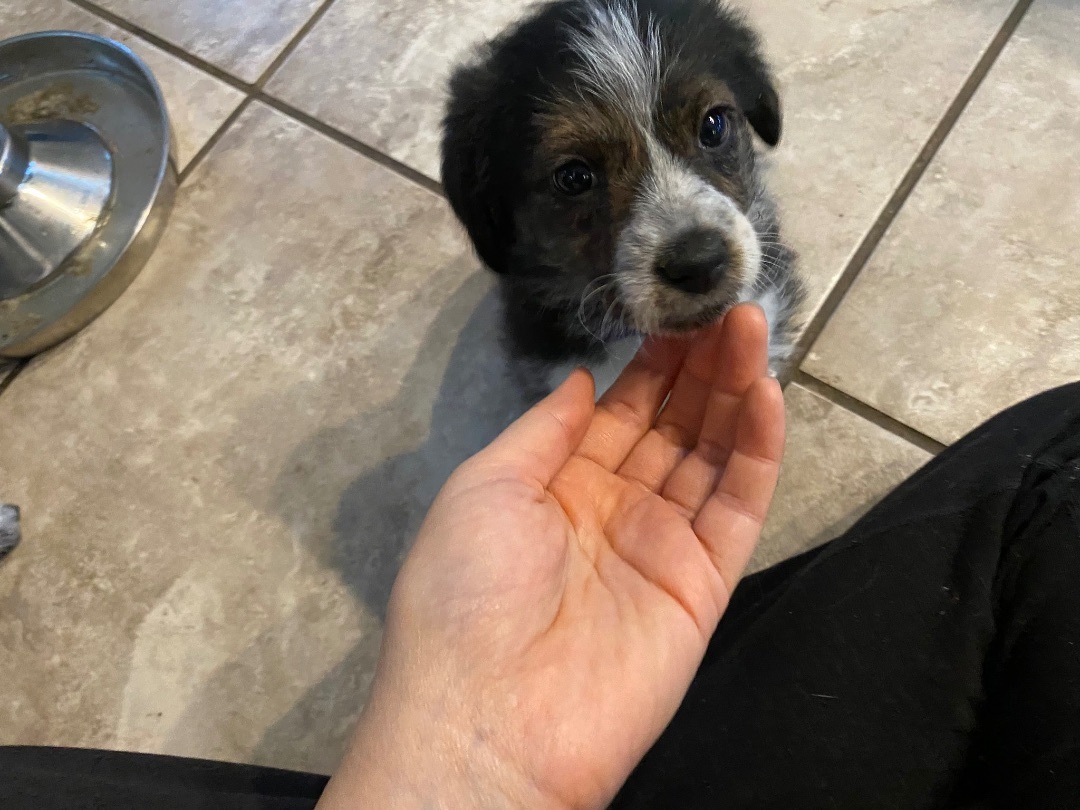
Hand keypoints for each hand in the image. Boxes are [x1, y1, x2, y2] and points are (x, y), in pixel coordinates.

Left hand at [318, 304, 785, 809]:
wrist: (490, 716)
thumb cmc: (467, 590)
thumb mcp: (484, 487)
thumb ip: (544, 432)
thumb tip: (585, 381)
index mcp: (558, 486)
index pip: (621, 410)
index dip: (651, 361)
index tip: (678, 310)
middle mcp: (615, 508)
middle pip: (673, 424)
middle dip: (701, 364)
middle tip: (728, 306)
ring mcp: (663, 544)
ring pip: (711, 453)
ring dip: (735, 391)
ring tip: (753, 327)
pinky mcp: (704, 582)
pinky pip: (737, 505)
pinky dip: (757, 449)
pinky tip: (765, 395)